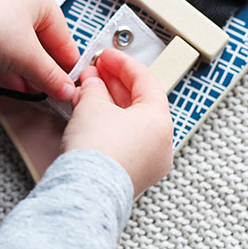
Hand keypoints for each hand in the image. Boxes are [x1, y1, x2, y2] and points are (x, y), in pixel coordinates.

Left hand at [0, 0, 79, 101]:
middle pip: (39, 40)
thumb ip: (50, 76)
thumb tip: (64, 87)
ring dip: (25, 70)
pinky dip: (7, 64)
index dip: (68, 63)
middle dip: (43, 69)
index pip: (63, 35)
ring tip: (31, 90)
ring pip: (17, 45)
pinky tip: (12, 83)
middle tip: (51, 90)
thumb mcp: (27, 58)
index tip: (70, 84)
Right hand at [62, 48, 172, 195]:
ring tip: (88, 92)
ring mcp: (149, 163)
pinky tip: (92, 117)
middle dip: (114, 84)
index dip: (123, 64)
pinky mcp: (133, 176)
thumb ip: (94, 88)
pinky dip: (110, 126)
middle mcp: (161, 144)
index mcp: (161, 122)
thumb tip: (93, 84)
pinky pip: (125, 142)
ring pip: (131, 123)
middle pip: (139, 103)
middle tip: (95, 72)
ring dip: (109, 104)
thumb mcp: (92, 105)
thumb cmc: (97, 154)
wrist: (86, 192)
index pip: (145, 81)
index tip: (107, 56)